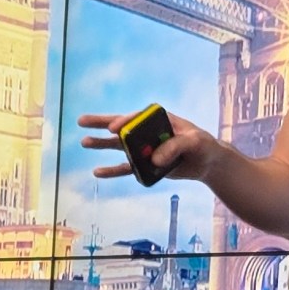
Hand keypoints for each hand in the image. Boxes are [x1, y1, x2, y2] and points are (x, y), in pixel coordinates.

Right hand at [78, 111, 217, 180]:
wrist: (208, 162)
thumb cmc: (203, 145)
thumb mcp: (195, 142)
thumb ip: (175, 147)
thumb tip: (154, 160)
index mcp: (159, 119)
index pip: (138, 118)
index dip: (124, 121)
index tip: (113, 128)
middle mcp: (148, 131)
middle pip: (122, 126)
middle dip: (101, 123)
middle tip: (81, 121)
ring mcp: (146, 148)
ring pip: (120, 145)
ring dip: (102, 144)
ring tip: (84, 142)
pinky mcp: (147, 164)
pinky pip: (127, 167)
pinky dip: (113, 170)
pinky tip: (98, 171)